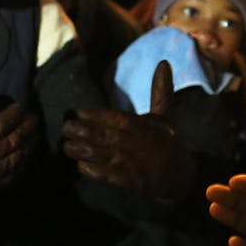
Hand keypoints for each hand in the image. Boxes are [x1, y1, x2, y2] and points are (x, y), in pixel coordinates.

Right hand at [0, 91, 39, 220]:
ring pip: (19, 158)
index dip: (13, 115)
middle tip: (35, 116)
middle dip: (27, 127)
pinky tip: (29, 157)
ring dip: (31, 144)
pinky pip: (14, 176)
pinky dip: (24, 165)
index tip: (20, 106)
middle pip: (15, 140)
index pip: (0, 126)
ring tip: (38, 133)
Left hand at [63, 61, 193, 201]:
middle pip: (102, 135)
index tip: (78, 112)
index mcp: (141, 126)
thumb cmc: (168, 142)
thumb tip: (163, 62)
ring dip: (81, 150)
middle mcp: (133, 143)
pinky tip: (80, 165)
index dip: (94, 115)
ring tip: (66, 146)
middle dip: (81, 131)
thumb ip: (160, 90)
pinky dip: (92, 170)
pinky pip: (106, 176)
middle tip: (65, 127)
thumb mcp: (166, 116)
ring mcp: (130, 164)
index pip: (114, 117)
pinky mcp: (128, 182)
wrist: (180, 177)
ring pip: (100, 154)